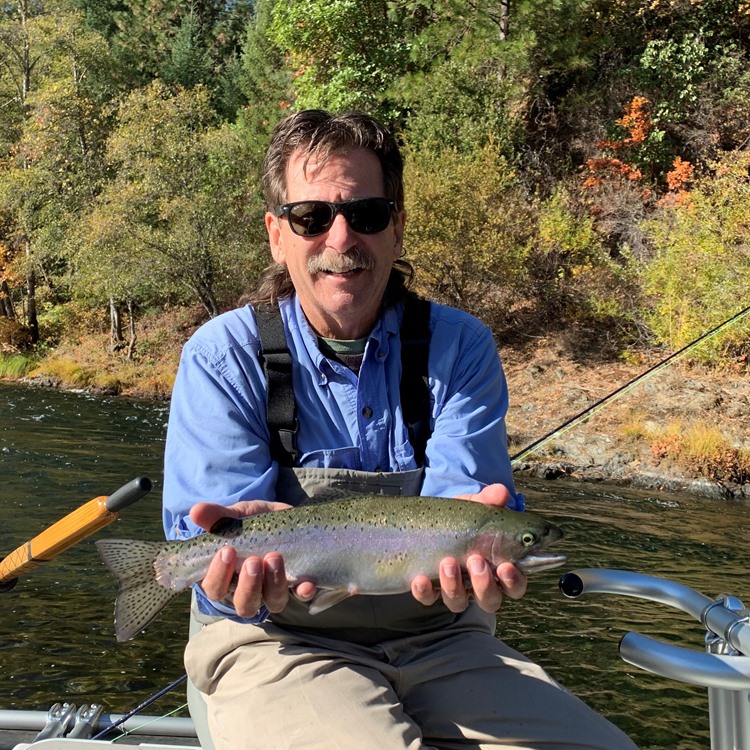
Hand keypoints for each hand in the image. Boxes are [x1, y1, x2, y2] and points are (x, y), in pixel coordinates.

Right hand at [189, 500, 316, 616]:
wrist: (279, 515)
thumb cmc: (249, 523)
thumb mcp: (234, 516)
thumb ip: (217, 516)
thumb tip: (196, 511)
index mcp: (227, 577)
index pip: (215, 589)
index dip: (218, 575)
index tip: (227, 551)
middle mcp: (250, 590)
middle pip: (245, 604)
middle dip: (249, 585)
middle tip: (253, 561)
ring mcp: (274, 590)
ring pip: (273, 602)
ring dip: (274, 584)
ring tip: (275, 558)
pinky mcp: (298, 584)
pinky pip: (302, 596)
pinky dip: (304, 592)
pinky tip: (306, 583)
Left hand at [410, 484, 527, 611]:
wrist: (432, 518)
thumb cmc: (464, 518)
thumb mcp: (475, 508)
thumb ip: (489, 501)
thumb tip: (501, 492)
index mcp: (499, 568)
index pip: (515, 585)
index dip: (514, 581)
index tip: (506, 566)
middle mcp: (479, 585)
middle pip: (490, 600)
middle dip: (484, 584)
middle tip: (476, 561)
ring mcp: (455, 589)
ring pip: (459, 602)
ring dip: (454, 585)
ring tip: (448, 562)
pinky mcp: (430, 590)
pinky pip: (428, 598)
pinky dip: (424, 591)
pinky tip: (419, 579)